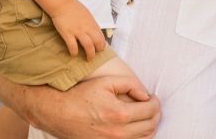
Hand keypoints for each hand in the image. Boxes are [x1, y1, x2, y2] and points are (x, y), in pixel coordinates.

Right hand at [25, 75, 160, 138]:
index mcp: (119, 114)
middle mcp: (117, 133)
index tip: (153, 97)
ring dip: (150, 127)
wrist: (60, 113)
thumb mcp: (107, 82)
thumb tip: (146, 94)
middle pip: (150, 126)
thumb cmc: (82, 95)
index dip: (155, 102)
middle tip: (153, 105)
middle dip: (156, 114)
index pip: (149, 111)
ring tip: (147, 116)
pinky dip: (139, 137)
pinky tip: (137, 127)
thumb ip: (130, 84)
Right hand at [49, 0, 105, 58]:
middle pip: (97, 41)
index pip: (101, 36)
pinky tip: (74, 54)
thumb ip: (90, 23)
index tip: (100, 49)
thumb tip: (94, 32)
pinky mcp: (67, 33)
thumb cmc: (73, 7)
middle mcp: (86, 27)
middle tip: (95, 55)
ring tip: (88, 59)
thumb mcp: (86, 14)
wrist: (62, 3)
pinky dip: (74, 52)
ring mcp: (77, 31)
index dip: (102, 44)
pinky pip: (73, 46)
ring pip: (88, 45)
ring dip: (90, 54)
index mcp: (92, 22)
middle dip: (98, 50)